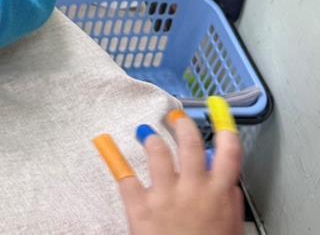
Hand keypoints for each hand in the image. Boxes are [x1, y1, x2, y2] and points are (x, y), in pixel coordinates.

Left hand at [109, 110, 242, 234]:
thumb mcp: (230, 229)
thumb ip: (228, 203)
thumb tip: (226, 183)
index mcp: (218, 194)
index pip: (228, 153)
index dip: (224, 130)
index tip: (218, 112)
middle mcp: (192, 188)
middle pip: (189, 144)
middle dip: (182, 125)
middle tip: (176, 117)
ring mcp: (164, 194)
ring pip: (156, 152)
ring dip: (152, 139)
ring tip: (147, 134)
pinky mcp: (140, 205)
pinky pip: (124, 177)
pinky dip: (113, 159)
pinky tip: (105, 145)